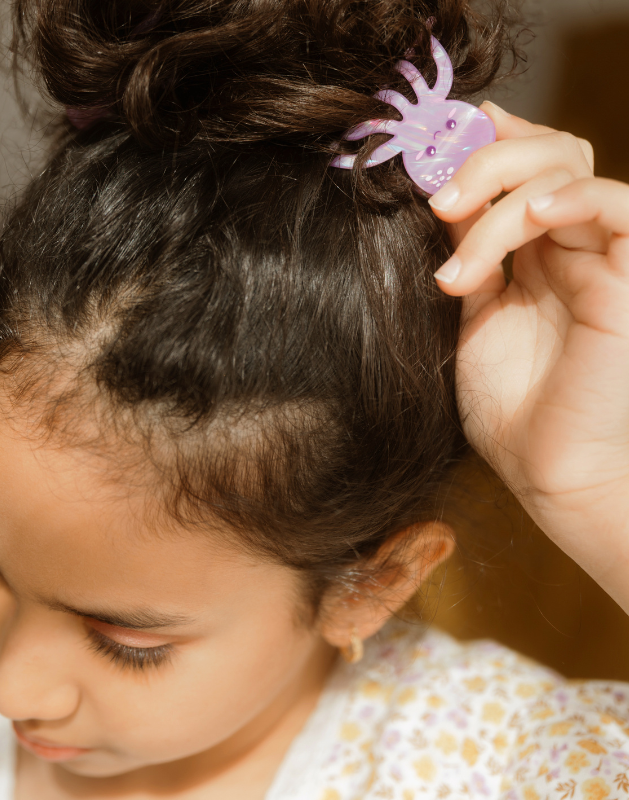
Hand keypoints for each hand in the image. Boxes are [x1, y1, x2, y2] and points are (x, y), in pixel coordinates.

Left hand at [429, 101, 628, 612]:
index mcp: (530, 253)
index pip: (518, 169)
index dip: (480, 143)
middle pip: (545, 154)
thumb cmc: (509, 408)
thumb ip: (466, 253)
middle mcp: (568, 246)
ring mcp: (601, 258)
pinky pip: (621, 210)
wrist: (548, 470)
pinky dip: (575, 198)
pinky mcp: (628, 279)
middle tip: (438, 200)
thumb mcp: (470, 318)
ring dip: (503, 195)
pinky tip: (532, 217)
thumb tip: (440, 193)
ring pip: (569, 171)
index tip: (429, 145)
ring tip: (459, 257)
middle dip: (484, 160)